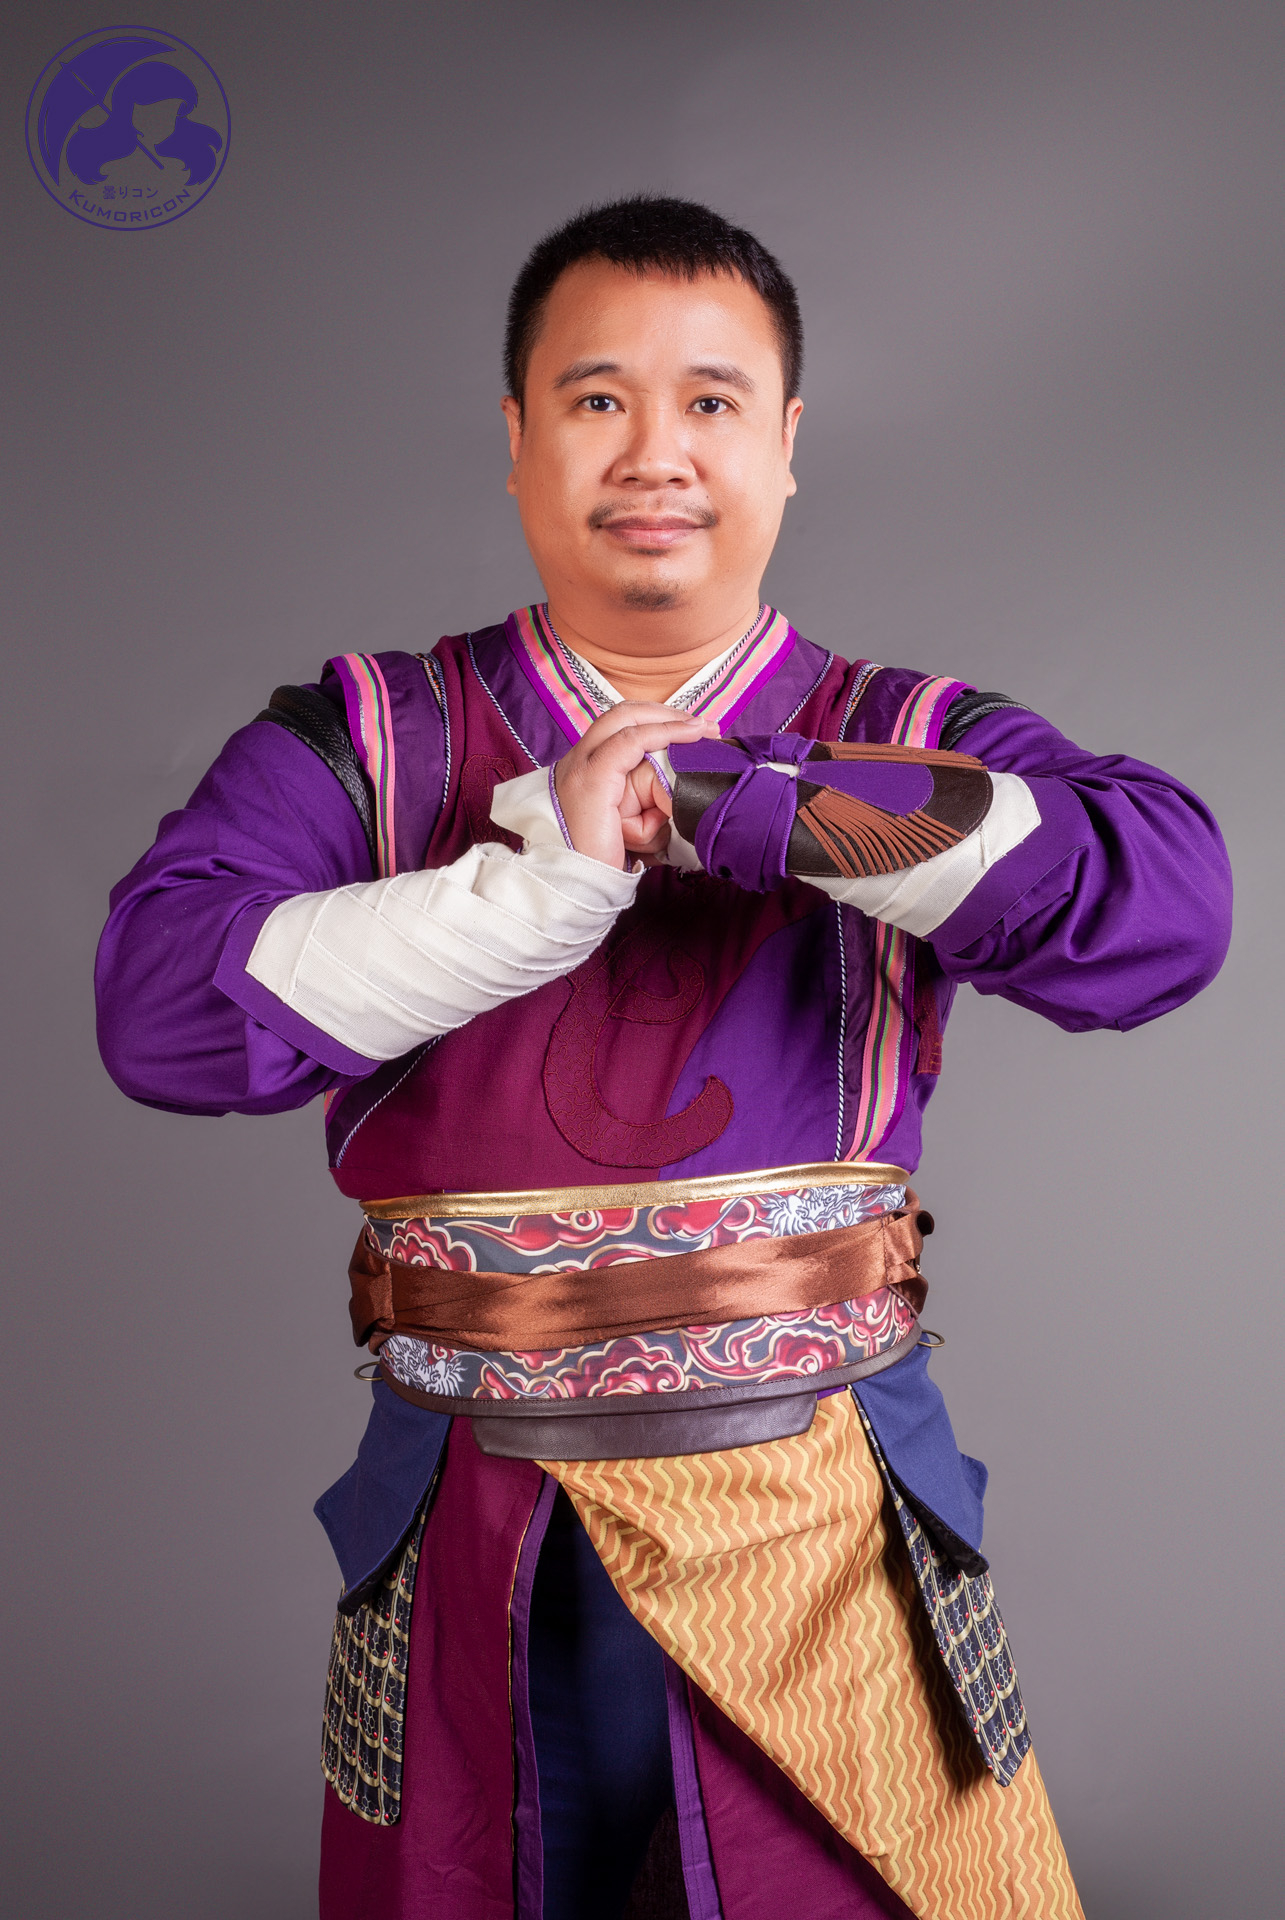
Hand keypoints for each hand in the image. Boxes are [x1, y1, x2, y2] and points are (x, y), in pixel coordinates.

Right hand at [554, 704, 719, 867]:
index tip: (693, 731)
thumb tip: (675, 798)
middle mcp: (579, 760)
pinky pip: (631, 741)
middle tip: (704, 727)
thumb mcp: (626, 826)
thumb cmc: (603, 864)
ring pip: (626, 718)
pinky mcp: (592, 778)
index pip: (619, 726)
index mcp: (585, 768)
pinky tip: (689, 736)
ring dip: (670, 719)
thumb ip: (642, 805)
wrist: (575, 885)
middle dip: (667, 713)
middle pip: (623, 714)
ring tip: (702, 729)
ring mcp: (582, 765)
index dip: (656, 720)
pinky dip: (663, 732)